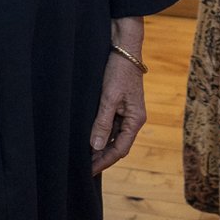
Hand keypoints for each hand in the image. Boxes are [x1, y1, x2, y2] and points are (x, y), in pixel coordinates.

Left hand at [89, 50, 146, 175]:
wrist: (124, 48)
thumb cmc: (119, 71)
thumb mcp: (109, 97)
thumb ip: (103, 122)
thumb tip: (95, 146)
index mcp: (136, 119)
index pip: (121, 149)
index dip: (104, 161)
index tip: (89, 171)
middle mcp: (134, 118)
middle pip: (118, 145)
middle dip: (102, 156)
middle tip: (83, 166)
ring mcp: (128, 112)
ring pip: (114, 136)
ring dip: (101, 146)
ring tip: (83, 155)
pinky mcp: (121, 105)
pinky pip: (112, 126)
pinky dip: (101, 133)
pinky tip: (89, 136)